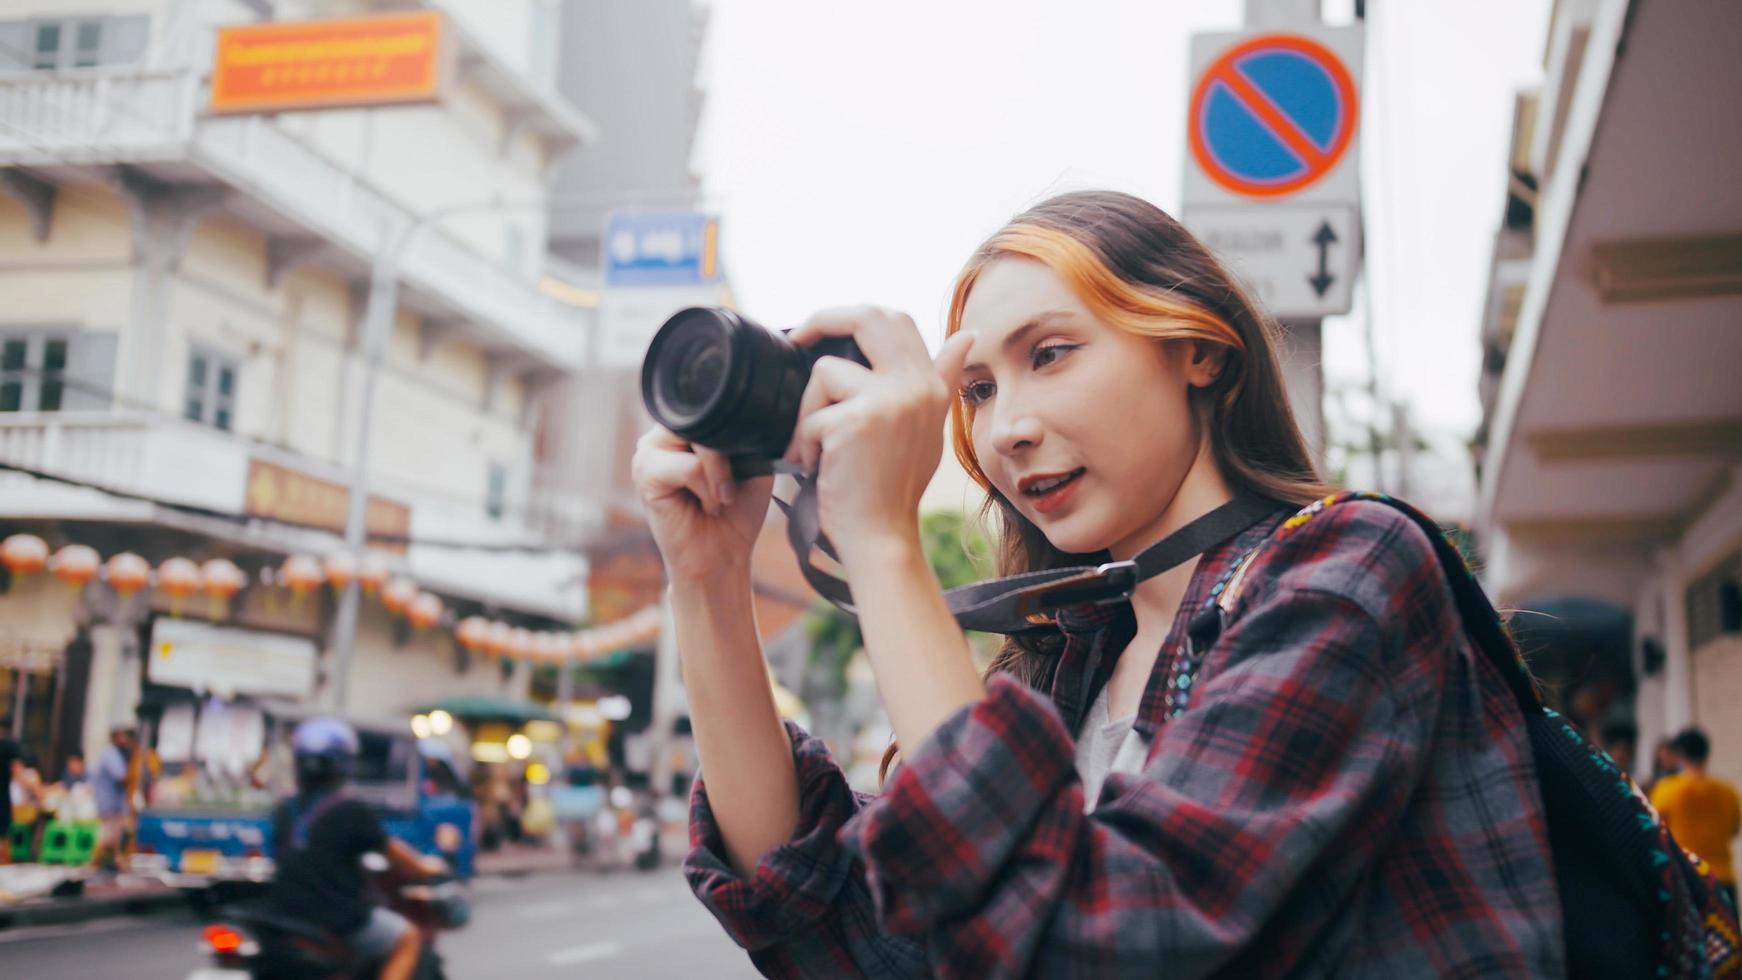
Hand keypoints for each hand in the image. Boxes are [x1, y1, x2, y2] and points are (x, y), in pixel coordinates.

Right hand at [631, 427, 774, 584]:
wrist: (723, 556)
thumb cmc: (737, 511)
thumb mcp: (752, 462)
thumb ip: (742, 434)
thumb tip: (740, 419)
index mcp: (688, 425)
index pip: (712, 404)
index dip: (734, 427)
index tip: (747, 464)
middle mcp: (664, 433)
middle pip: (704, 417)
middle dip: (727, 455)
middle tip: (732, 489)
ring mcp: (649, 451)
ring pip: (697, 439)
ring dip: (719, 473)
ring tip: (720, 498)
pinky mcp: (644, 473)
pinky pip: (689, 466)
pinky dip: (707, 487)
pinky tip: (707, 505)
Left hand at [784, 306, 974, 567]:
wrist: (881, 536)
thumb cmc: (893, 487)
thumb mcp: (925, 428)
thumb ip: (940, 378)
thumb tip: (967, 336)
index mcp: (932, 386)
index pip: (897, 319)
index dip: (856, 314)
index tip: (823, 331)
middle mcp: (918, 387)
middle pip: (868, 317)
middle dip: (823, 319)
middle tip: (796, 337)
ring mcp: (891, 401)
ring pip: (826, 370)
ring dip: (809, 409)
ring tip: (818, 446)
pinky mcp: (858, 421)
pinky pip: (811, 413)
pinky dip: (803, 441)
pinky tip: (819, 467)